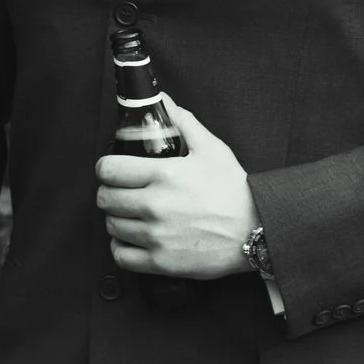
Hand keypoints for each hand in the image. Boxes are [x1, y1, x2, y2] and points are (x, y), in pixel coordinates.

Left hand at [94, 96, 258, 280]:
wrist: (259, 230)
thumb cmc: (236, 191)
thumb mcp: (212, 149)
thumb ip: (183, 123)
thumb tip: (164, 101)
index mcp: (163, 175)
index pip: (107, 169)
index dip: (106, 168)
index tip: (112, 171)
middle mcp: (155, 205)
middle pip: (104, 199)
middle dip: (110, 193)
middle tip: (123, 193)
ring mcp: (157, 235)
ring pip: (111, 226)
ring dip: (117, 219)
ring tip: (131, 215)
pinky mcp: (162, 262)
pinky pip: (121, 256)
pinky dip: (121, 248)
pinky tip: (132, 239)